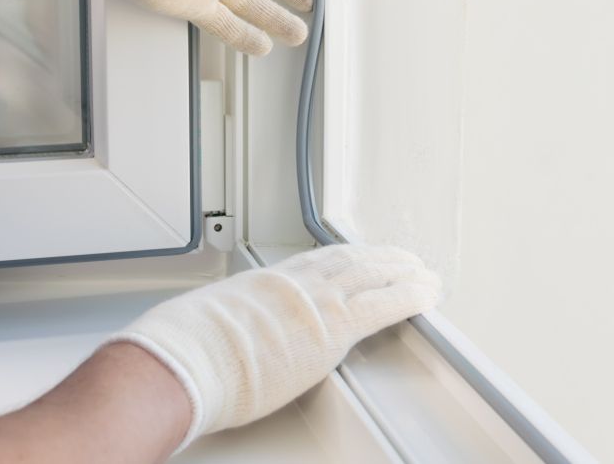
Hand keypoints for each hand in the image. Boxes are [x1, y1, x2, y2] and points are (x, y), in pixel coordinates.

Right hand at [106, 244, 441, 449]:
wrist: (186, 358)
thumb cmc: (184, 350)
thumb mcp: (203, 323)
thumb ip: (223, 325)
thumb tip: (213, 338)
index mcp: (265, 283)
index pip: (314, 262)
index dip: (343, 257)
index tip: (356, 256)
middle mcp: (294, 285)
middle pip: (349, 261)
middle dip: (380, 258)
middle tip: (402, 258)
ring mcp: (316, 302)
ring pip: (372, 274)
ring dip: (402, 271)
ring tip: (423, 272)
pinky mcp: (334, 328)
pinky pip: (385, 305)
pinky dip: (411, 295)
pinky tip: (428, 293)